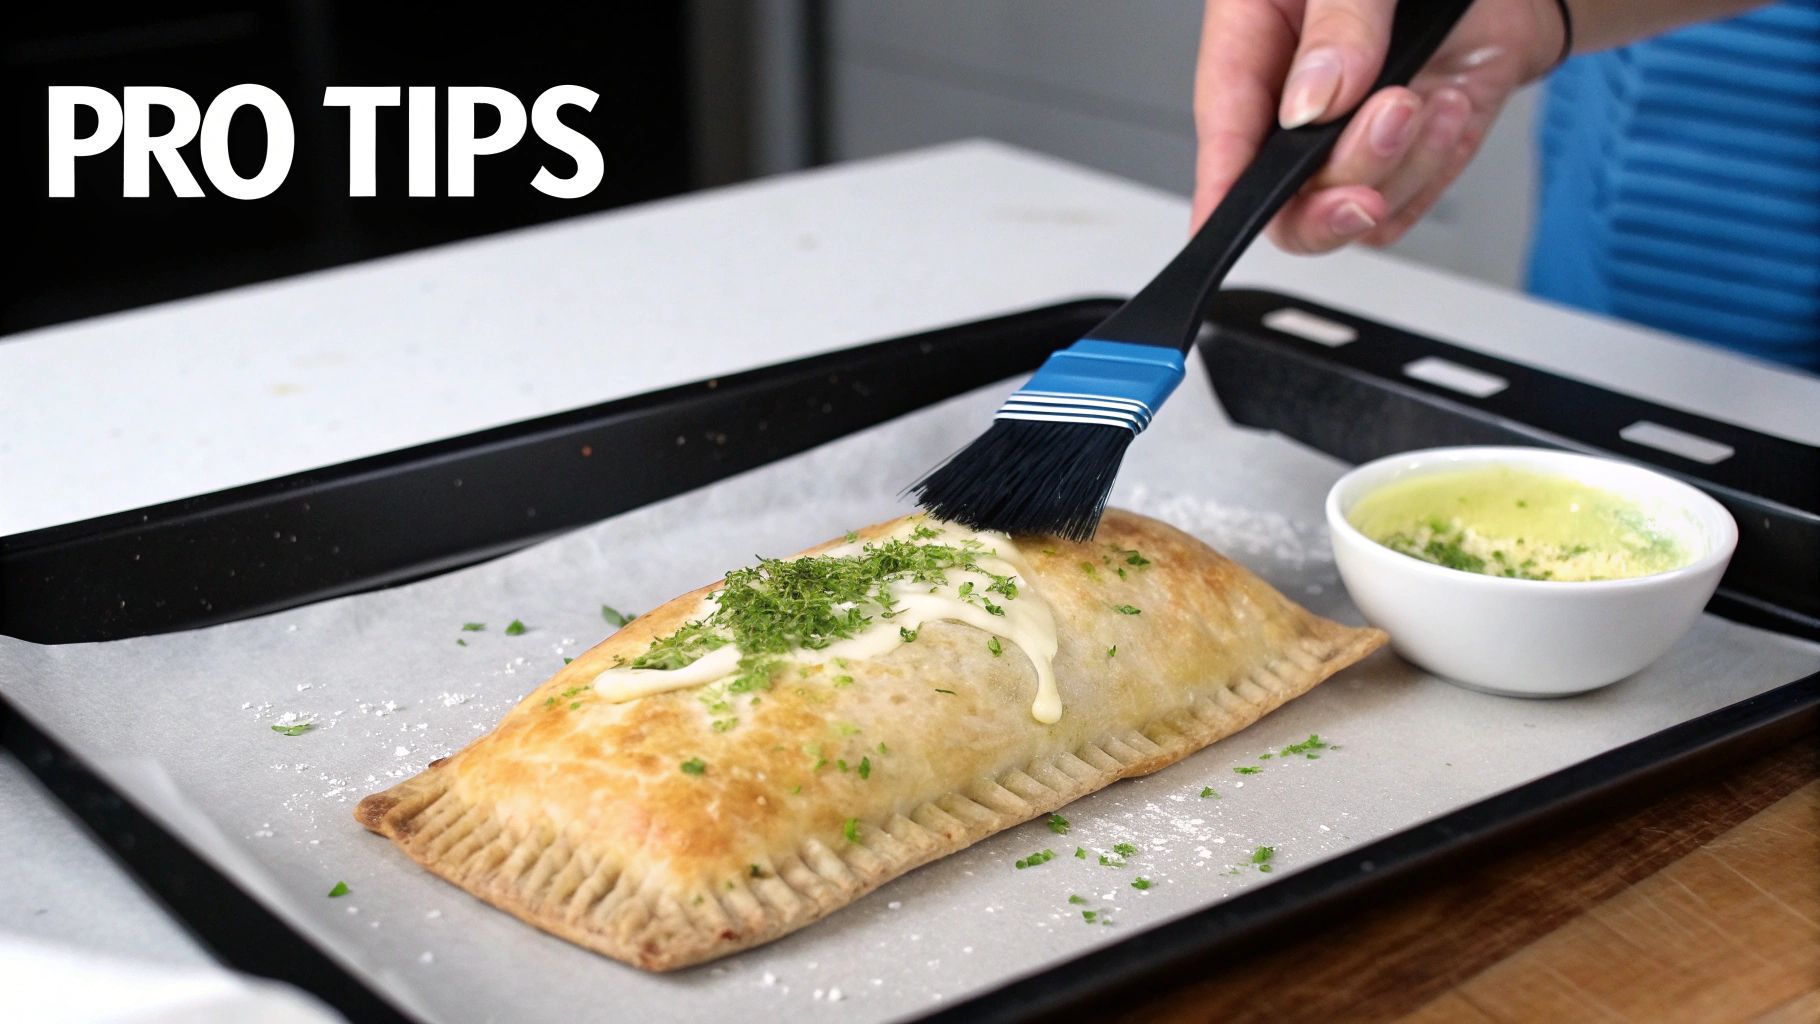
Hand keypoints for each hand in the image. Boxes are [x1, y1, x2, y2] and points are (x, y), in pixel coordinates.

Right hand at [1191, 0, 1566, 251]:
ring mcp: (1359, 122)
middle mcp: (1302, 86)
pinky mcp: (1416, 142)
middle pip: (1282, 190)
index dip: (1220, 181)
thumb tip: (1310, 103)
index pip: (1226, 122)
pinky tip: (1452, 109)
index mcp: (1259, 27)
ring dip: (1398, 166)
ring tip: (1428, 99)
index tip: (1222, 222)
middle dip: (1334, 183)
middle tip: (1388, 123)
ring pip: (1347, 203)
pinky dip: (1434, 168)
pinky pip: (1405, 199)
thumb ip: (1337, 22)